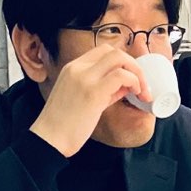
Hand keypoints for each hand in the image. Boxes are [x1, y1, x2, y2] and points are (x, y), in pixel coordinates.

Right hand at [30, 44, 151, 156]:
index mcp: (73, 68)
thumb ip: (103, 89)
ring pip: (120, 59)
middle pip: (114, 51)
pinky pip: (121, 76)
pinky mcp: (93, 92)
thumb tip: (126, 86)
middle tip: (142, 85)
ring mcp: (85, 78)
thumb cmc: (63, 124)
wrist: (48, 139)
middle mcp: (78, 68)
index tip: (131, 78)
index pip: (103, 52)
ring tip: (142, 92)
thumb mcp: (81, 99)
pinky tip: (136, 95)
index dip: (122, 63)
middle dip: (133, 65)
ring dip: (137, 73)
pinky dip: (134, 82)